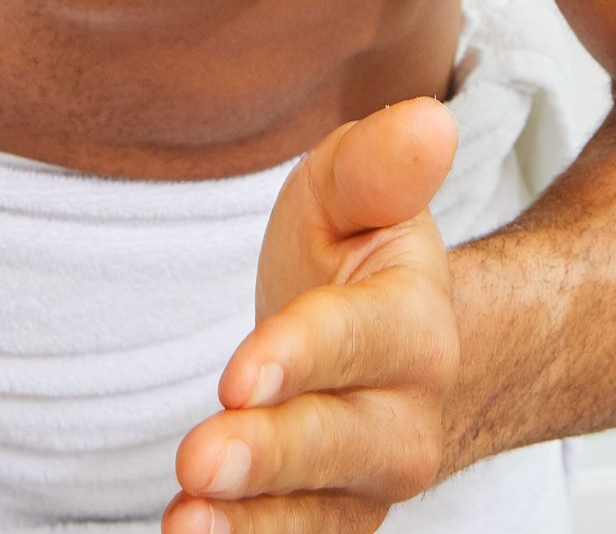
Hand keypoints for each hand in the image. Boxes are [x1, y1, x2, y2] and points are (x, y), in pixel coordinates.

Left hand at [166, 100, 462, 533]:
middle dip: (270, 452)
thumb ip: (381, 162)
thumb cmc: (355, 253)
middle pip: (339, 439)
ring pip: (319, 509)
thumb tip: (429, 122)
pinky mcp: (336, 516)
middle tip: (201, 458)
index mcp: (414, 319)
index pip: (358, 338)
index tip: (239, 374)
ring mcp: (371, 476)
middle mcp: (405, 411)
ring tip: (187, 519)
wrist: (384, 338)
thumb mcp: (354, 187)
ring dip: (252, 521)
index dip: (301, 356)